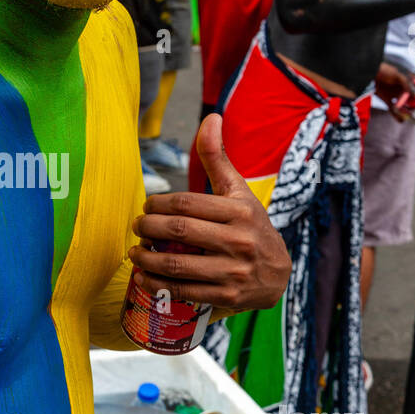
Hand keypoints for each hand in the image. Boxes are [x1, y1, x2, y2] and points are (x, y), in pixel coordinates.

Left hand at [128, 113, 290, 311]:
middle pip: (179, 231)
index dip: (159, 203)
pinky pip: (183, 291)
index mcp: (240, 211)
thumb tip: (211, 117)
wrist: (279, 273)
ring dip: (147, 259)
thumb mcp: (239, 192)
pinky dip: (157, 285)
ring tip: (135, 252)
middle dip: (148, 228)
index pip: (187, 203)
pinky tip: (143, 277)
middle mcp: (238, 240)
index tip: (147, 206)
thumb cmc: (251, 225)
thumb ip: (218, 158)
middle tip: (137, 227)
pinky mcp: (226, 296)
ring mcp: (233, 271)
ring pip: (177, 263)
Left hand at [375, 61, 412, 119]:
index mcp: (406, 82)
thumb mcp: (397, 75)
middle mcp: (401, 89)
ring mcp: (394, 94)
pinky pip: (393, 109)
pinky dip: (397, 115)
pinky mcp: (386, 99)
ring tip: (414, 118)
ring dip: (408, 112)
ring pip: (403, 106)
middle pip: (411, 100)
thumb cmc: (383, 71)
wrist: (367, 73)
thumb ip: (406, 84)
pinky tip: (402, 121)